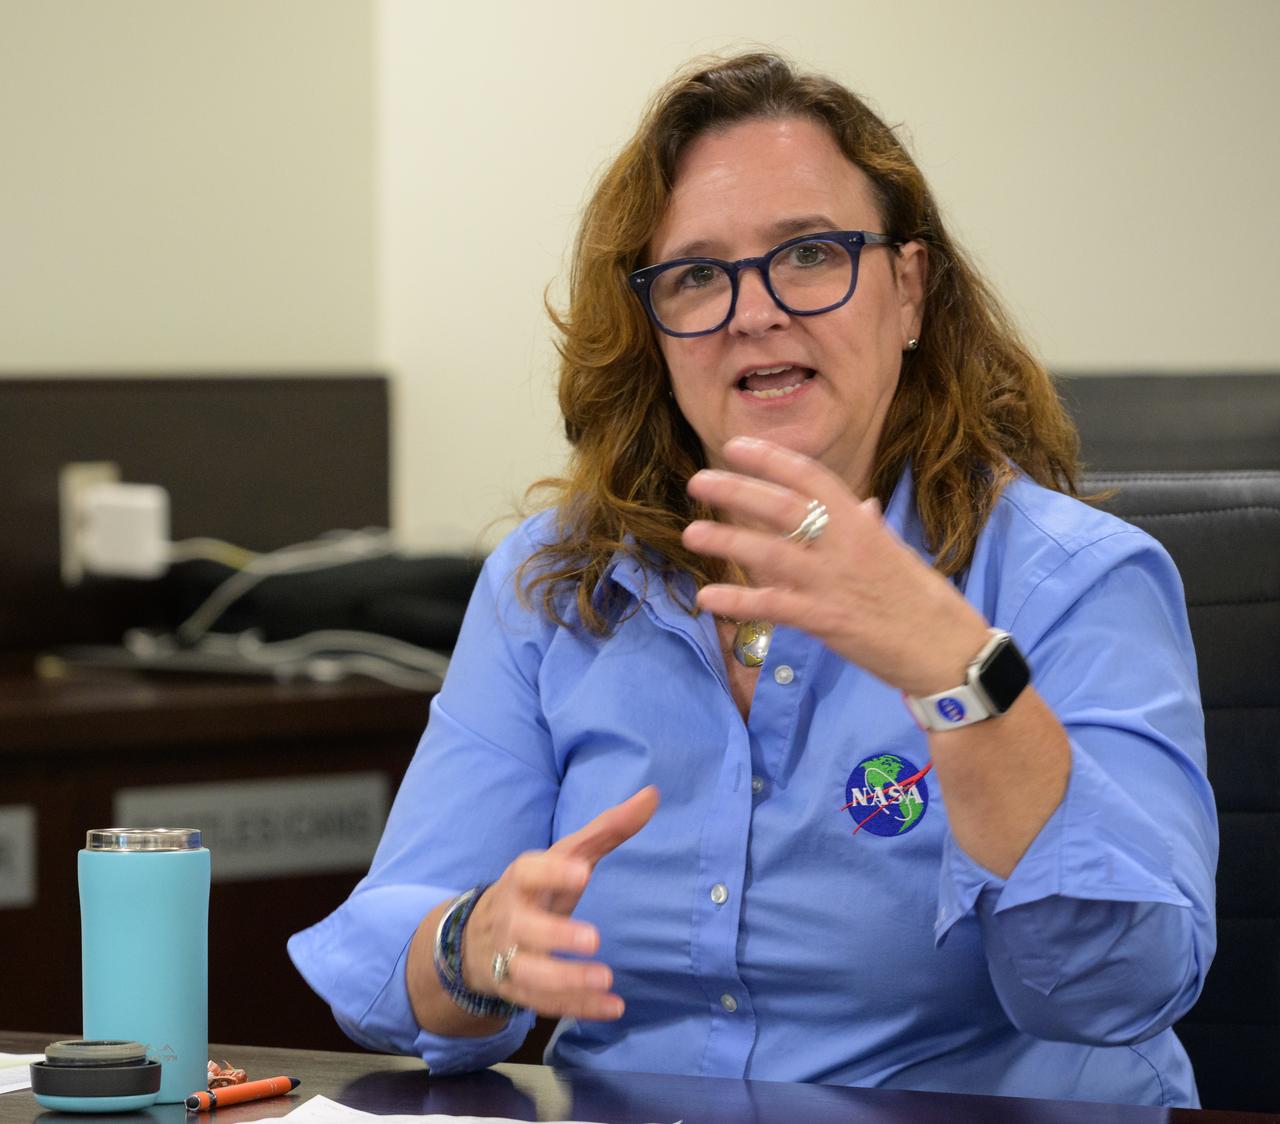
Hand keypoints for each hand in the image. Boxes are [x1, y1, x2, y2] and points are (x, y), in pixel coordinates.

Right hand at [461, 785, 659, 1019]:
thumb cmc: (537, 888)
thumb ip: (607, 828)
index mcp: (522, 880)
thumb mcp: (565, 856)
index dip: (552, 873)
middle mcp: (512, 920)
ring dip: (568, 980)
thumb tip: (653, 795)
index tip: (582, 873)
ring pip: (533, 974)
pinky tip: (614, 1008)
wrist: (478, 937)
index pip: (529, 872)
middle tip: (594, 938)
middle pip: (526, 930)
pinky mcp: (519, 991)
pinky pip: (547, 1004)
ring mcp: (511, 959)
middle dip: (556, 935)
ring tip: (606, 979)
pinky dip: (580, 1008)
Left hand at [682, 437, 988, 695]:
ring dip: (728, 541)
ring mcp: (834, 582)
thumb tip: (862, 503)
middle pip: (783, 507)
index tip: (736, 446)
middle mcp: (845, 544)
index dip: (771, 459)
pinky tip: (708, 598)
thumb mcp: (897, 553)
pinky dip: (739, 600)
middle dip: (737, 490)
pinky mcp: (827, 620)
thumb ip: (870, 526)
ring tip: (692, 533)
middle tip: (697, 481)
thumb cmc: (923, 600)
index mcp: (861, 523)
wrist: (947, 650)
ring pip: (771, 553)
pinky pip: (774, 605)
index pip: (811, 478)